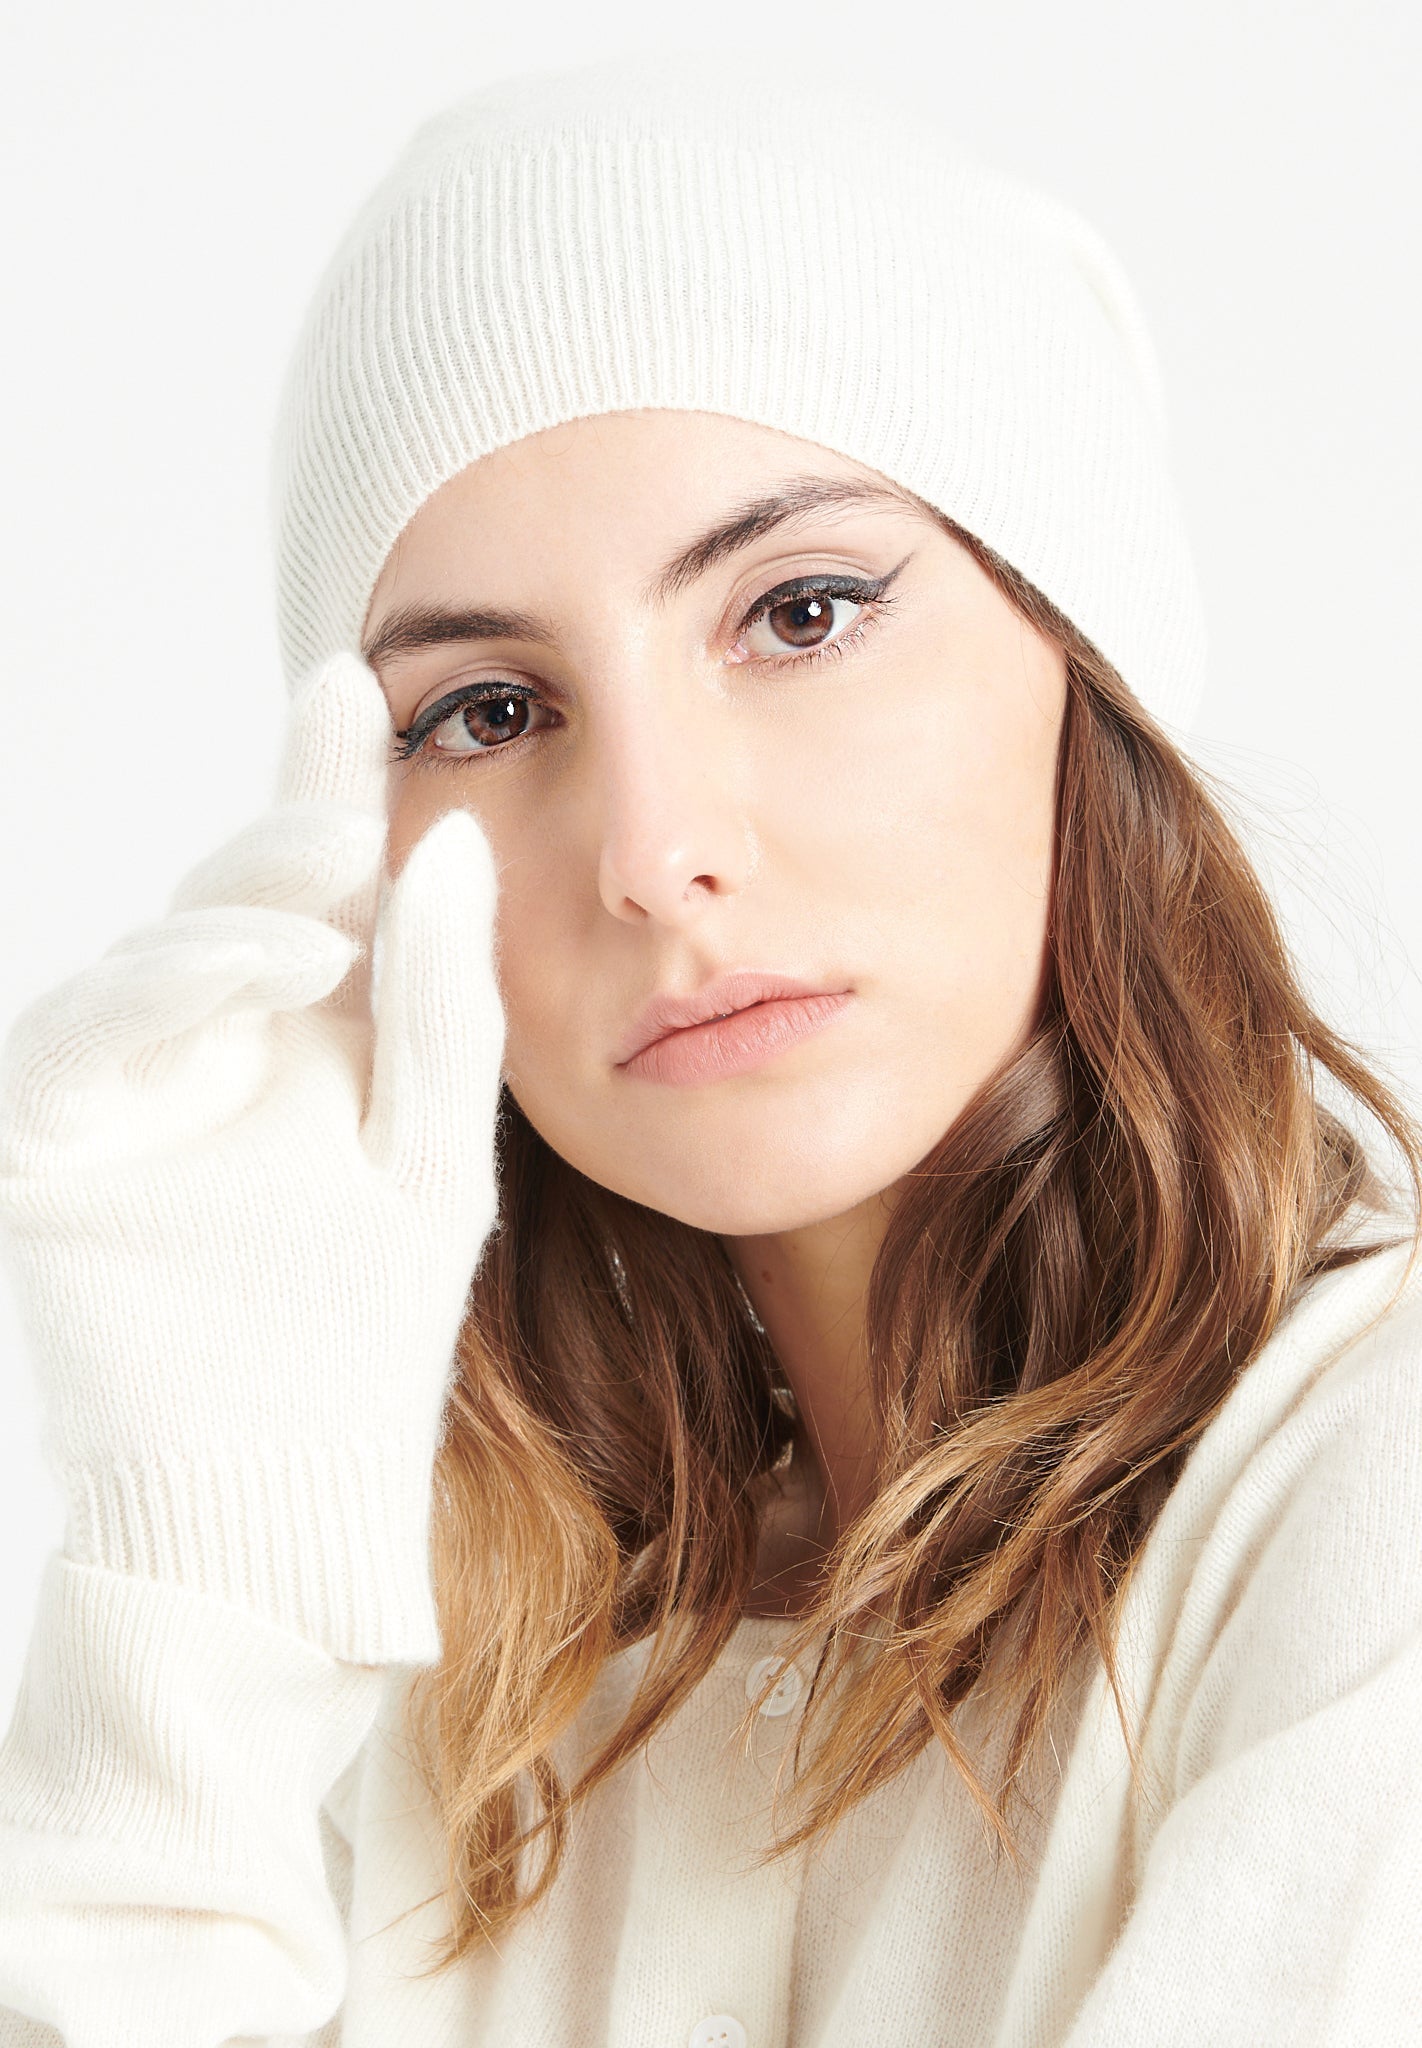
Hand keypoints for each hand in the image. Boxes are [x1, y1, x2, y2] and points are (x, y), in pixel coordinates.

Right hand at [0, 652, 504, 1663]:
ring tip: (329, 902)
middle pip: (237, 905)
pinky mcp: (47, 1148)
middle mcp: (212, 1055)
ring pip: (158, 953)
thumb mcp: (437, 1157)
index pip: (319, 895)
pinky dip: (163, 989)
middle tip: (355, 804)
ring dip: (237, 907)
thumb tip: (451, 843)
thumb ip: (443, 1008)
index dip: (328, 784)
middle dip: (291, 839)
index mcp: (307, 1050)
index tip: (360, 678)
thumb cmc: (368, 1341)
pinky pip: (80, 1037)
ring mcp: (123, 1098)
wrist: (284, 1500)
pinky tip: (260, 970)